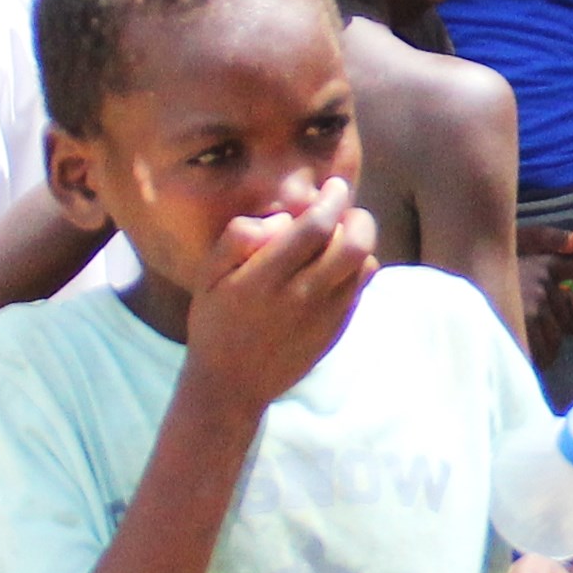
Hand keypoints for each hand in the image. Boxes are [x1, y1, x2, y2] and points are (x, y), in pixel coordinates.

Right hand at [187, 180, 377, 407]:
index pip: (315, 228)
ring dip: (358, 242)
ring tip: (338, 236)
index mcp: (265, 279)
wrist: (232, 385)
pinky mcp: (337, 329)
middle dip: (357, 217)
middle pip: (353, 245)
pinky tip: (335, 266)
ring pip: (363, 265)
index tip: (332, 187)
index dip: (331, 199)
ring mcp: (325, 316)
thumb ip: (237, 240)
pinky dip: (358, 267)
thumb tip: (277, 219)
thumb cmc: (216, 323)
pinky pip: (361, 288)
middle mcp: (301, 297)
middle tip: (345, 210)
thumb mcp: (208, 278)